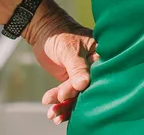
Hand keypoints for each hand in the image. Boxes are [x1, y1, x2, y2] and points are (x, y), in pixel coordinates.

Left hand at [25, 1, 97, 124]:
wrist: (43, 29)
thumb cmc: (60, 34)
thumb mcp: (69, 50)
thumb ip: (77, 68)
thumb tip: (83, 85)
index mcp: (99, 56)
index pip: (98, 76)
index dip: (87, 89)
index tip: (70, 95)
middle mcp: (93, 66)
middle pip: (88, 89)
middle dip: (73, 102)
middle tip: (59, 108)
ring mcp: (81, 74)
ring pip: (77, 95)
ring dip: (64, 106)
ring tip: (52, 114)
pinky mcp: (70, 79)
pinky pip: (68, 94)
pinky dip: (59, 103)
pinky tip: (51, 112)